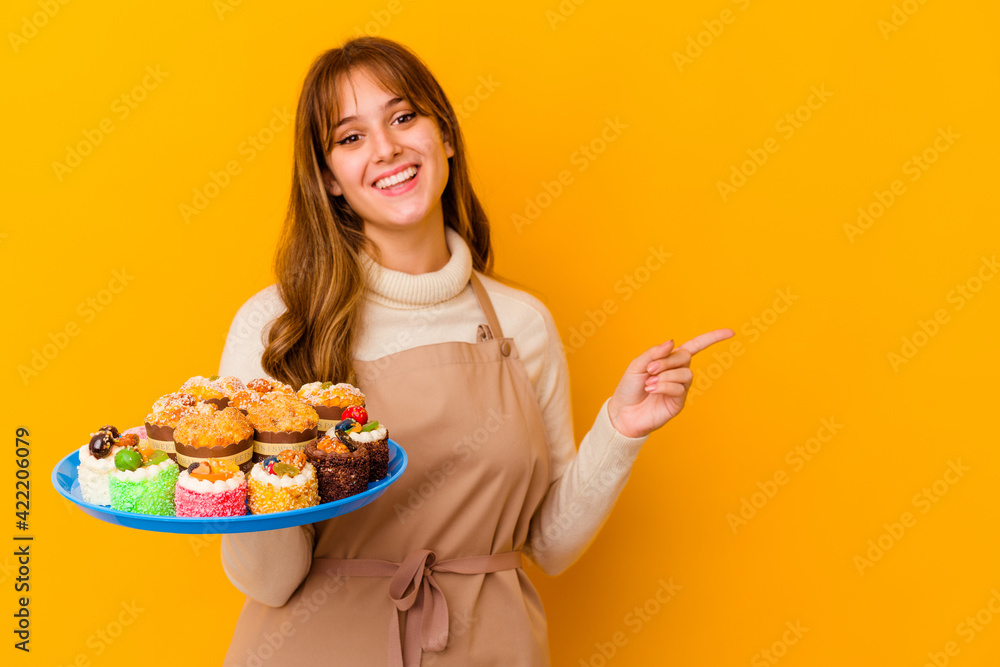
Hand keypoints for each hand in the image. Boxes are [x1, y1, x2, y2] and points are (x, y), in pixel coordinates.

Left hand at [606, 329, 734, 437]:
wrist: (623, 413)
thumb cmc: (629, 389)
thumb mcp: (637, 365)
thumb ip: (654, 353)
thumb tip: (672, 341)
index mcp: (669, 361)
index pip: (695, 346)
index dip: (712, 338)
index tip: (731, 332)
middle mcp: (678, 372)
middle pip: (685, 357)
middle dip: (667, 361)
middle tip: (649, 370)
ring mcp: (680, 388)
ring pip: (685, 373)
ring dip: (665, 376)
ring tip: (649, 384)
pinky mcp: (679, 402)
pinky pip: (679, 388)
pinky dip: (664, 386)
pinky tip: (652, 390)